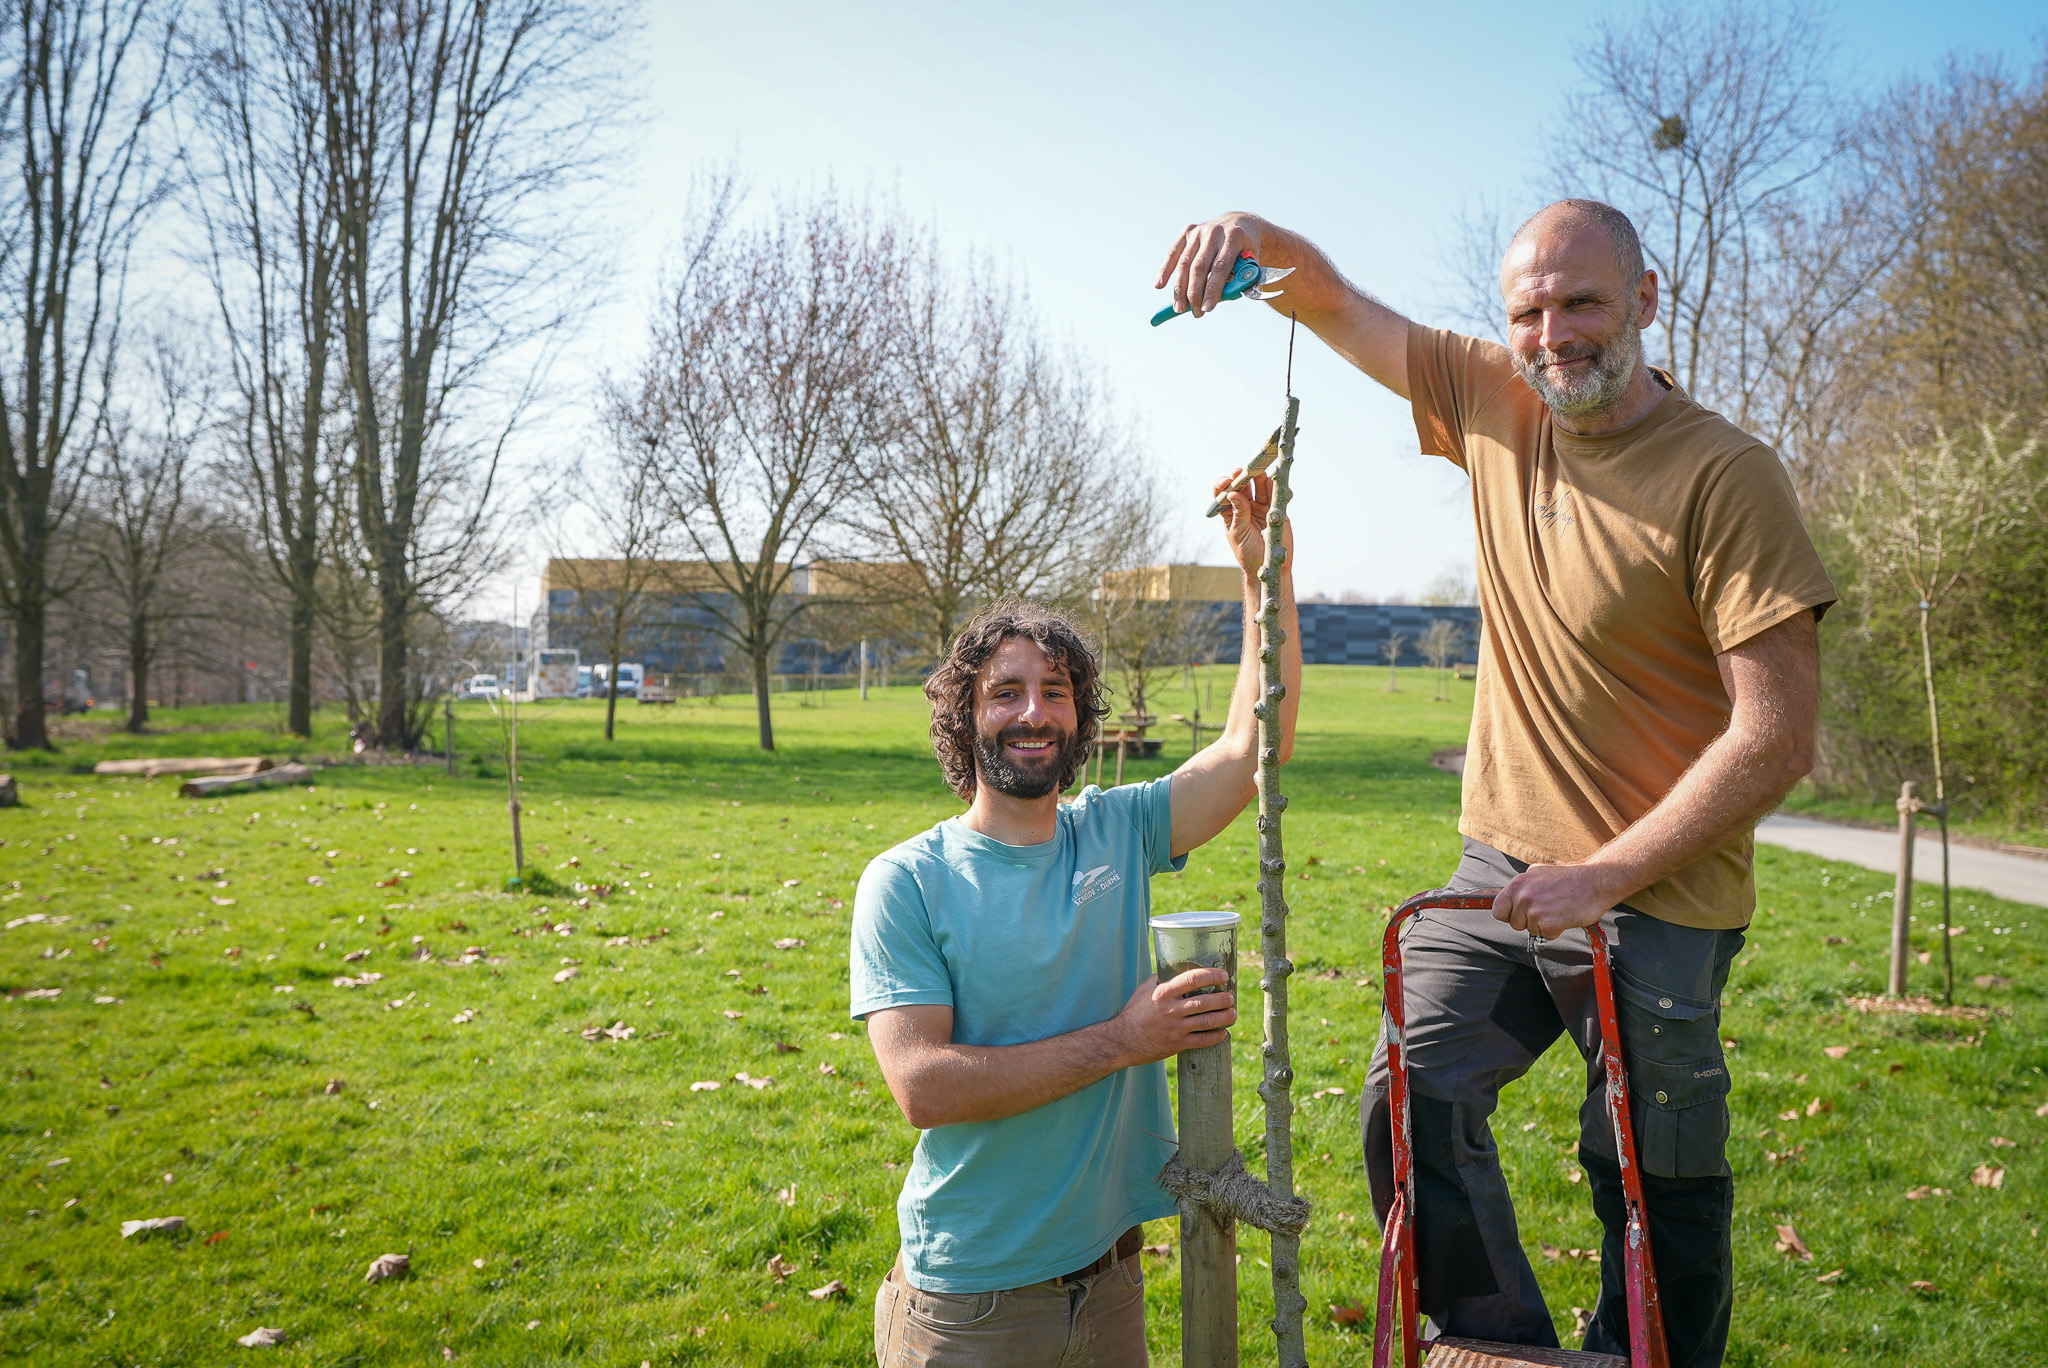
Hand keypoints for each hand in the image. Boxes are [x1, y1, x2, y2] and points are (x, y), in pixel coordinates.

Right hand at [1113, 970, 1236, 1061]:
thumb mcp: (1144, 990)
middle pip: (1204, 1001)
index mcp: (1163, 992)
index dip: (1211, 975)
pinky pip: (1202, 1040)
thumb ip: (1160, 979)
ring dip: (1225, 1017)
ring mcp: (1175, 1028)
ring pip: (1207, 1021)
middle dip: (1223, 998)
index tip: (1223, 975)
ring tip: (1232, 1013)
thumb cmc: (1133, 1013)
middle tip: (1231, 996)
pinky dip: (1216, 1036)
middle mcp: (1170, 1009)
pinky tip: (1223, 1033)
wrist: (1121, 1040)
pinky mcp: (1177, 1045)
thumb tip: (1176, 969)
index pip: (1192, 979)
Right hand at [1156, 213, 1274, 318]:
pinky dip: (1165, 270)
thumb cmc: (1247, 250)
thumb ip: (1241, 279)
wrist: (1240, 223)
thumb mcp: (1253, 262)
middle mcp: (1214, 232)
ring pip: (1185, 263)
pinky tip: (1159, 285)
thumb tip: (1222, 298)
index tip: (1207, 308)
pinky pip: (1173, 253)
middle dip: (1195, 293)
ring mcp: (1199, 231)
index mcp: (1234, 236)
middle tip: (1196, 313)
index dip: (1212, 289)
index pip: (1220, 267)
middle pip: (1199, 267)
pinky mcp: (1187, 231)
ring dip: (1180, 289)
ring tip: (1179, 309)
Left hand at [1215, 470, 1288, 577]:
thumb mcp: (1239, 534)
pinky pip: (1276, 495)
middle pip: (1243, 486)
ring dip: (1260, 479)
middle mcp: (1245, 506)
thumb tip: (1233, 494)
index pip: (1224, 494)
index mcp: (1230, 512)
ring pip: (1260, 488)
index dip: (1223, 485)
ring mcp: (1261, 507)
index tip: (1226, 481)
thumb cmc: (1248, 553)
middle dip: (1243, 476)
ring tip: (1260, 472)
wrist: (1268, 566)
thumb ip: (1239, 514)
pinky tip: (1274, 481)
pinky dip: (1276, 487)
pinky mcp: (1276, 510)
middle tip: (1244, 470)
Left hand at [1490, 864, 1631, 939]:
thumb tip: (1509, 897)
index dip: (1508, 915)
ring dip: (1544, 924)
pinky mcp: (1550, 923)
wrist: (1595, 882)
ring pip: (1531, 930)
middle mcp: (1524, 897)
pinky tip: (1564, 916)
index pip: (1498, 910)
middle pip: (1515, 923)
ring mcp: (1536, 911)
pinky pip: (1547, 935)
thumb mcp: (1538, 872)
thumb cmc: (1569, 878)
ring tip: (1557, 909)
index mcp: (1518, 884)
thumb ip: (1522, 886)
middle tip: (1546, 908)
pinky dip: (1556, 930)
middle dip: (1528, 920)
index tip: (1517, 914)